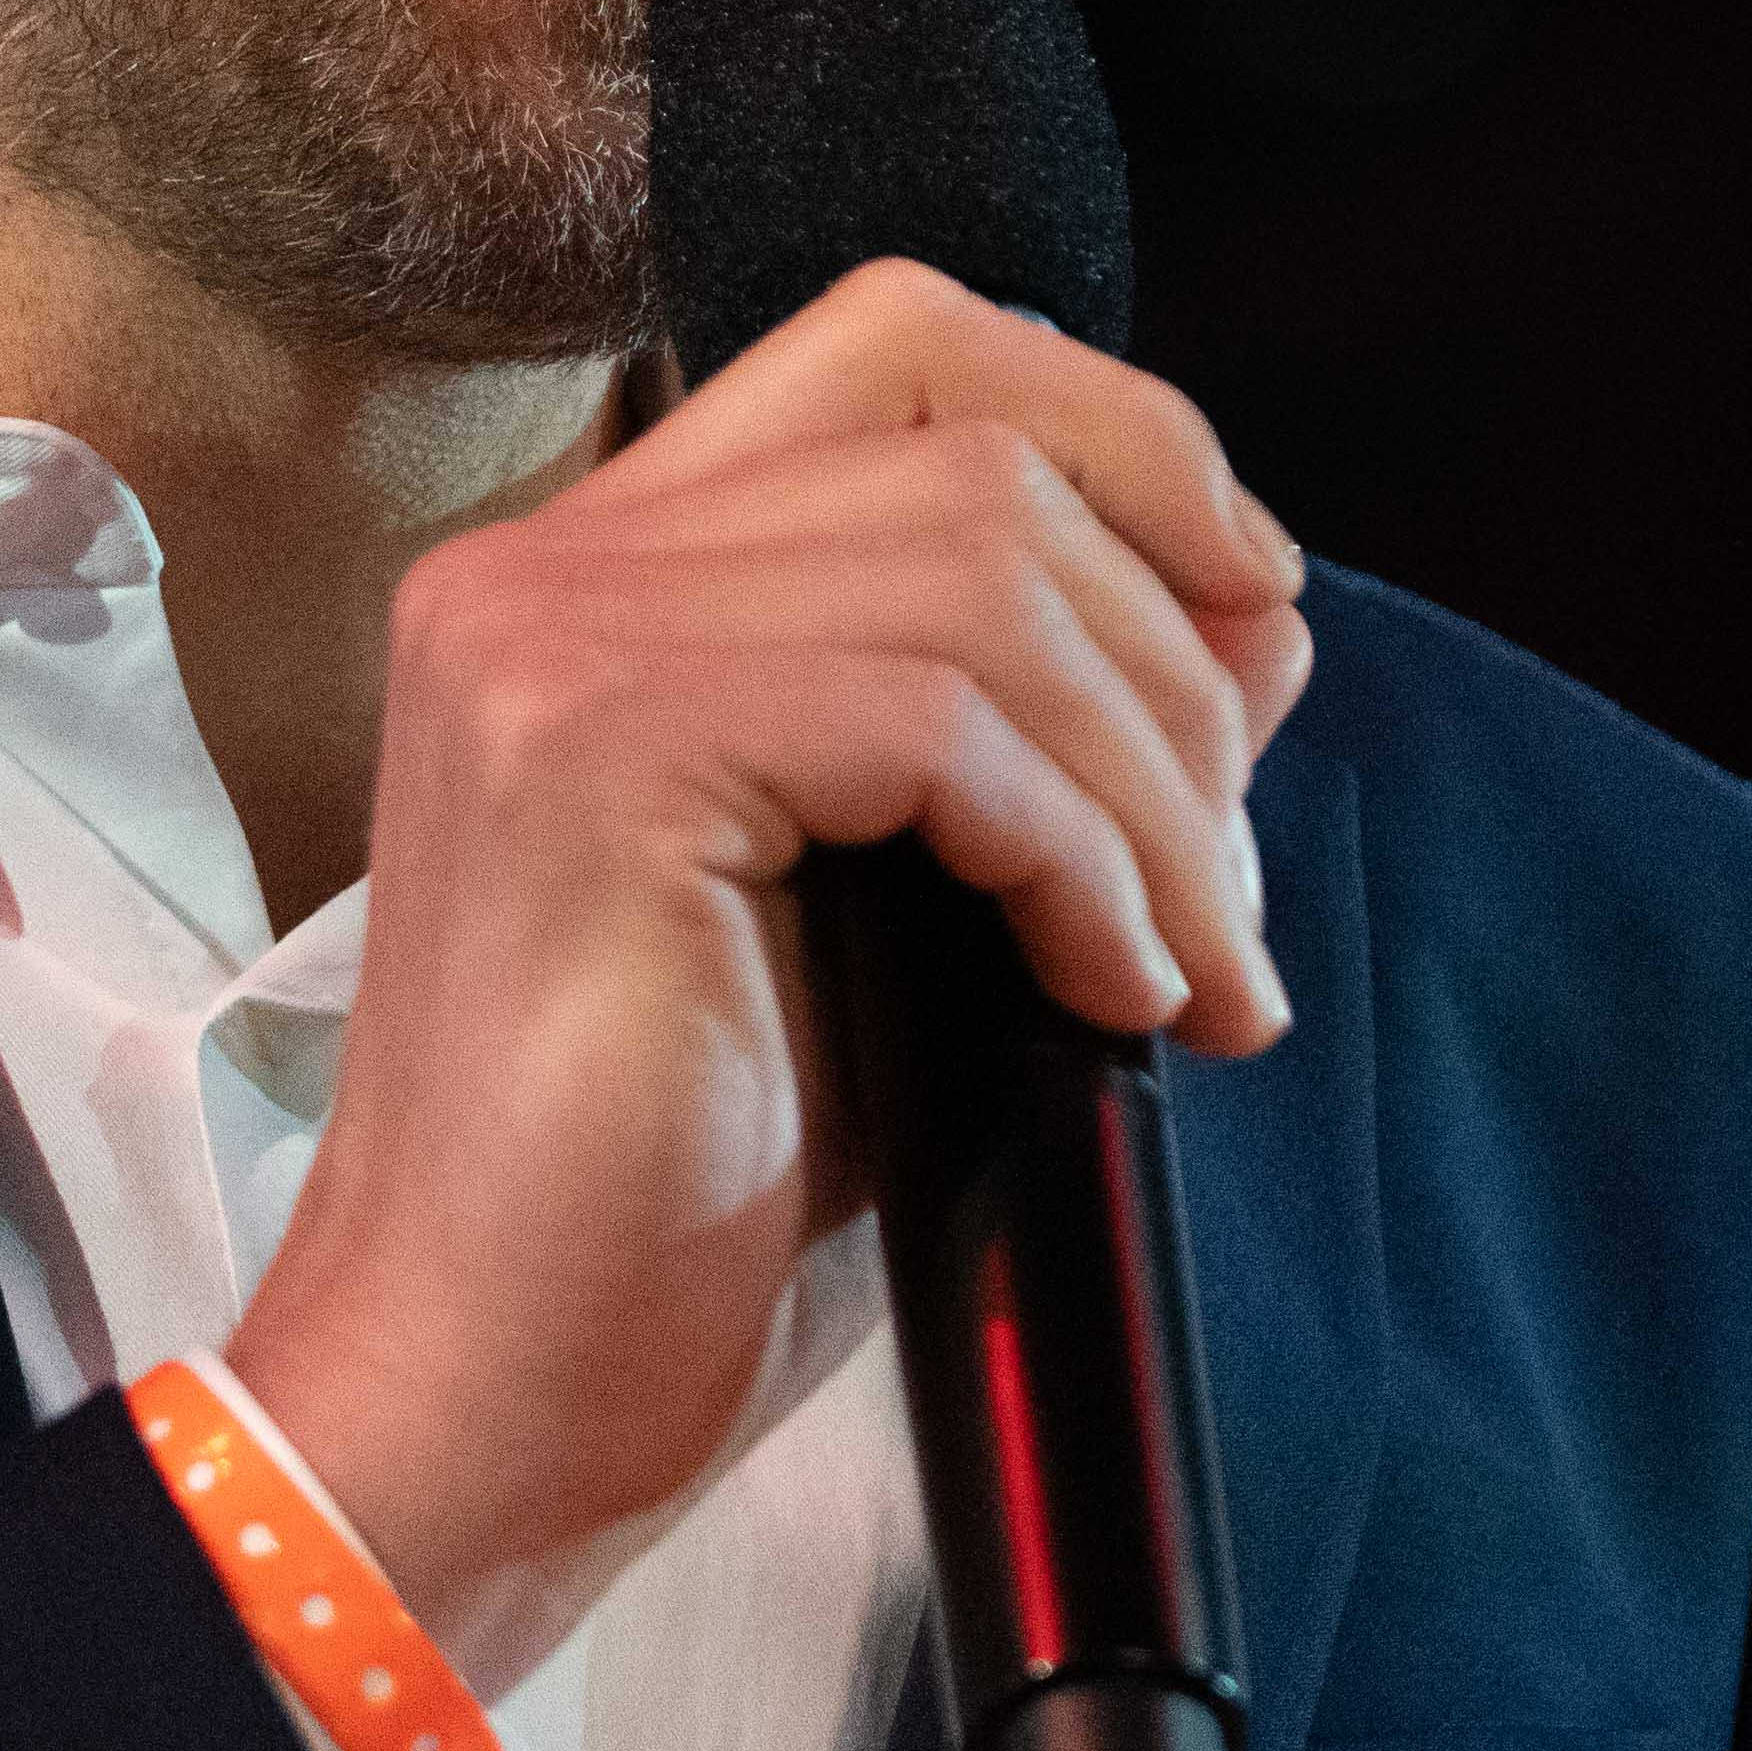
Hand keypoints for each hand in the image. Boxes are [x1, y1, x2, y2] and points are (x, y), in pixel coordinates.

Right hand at [223, 260, 1310, 1686]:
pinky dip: (1085, 855)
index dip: (1120, 432)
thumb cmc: (674, 1199)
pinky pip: (941, 724)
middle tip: (1230, 891)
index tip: (1253, 601)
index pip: (899, 347)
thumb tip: (1266, 610)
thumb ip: (1057, 737)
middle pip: (974, 447)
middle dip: (1176, 655)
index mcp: (594, 573)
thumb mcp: (916, 919)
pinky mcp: (592, 756)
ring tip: (1196, 966)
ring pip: (985, 575)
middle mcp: (544, 565)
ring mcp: (547, 643)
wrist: (485, 1403)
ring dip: (1159, 783)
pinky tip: (1115, 989)